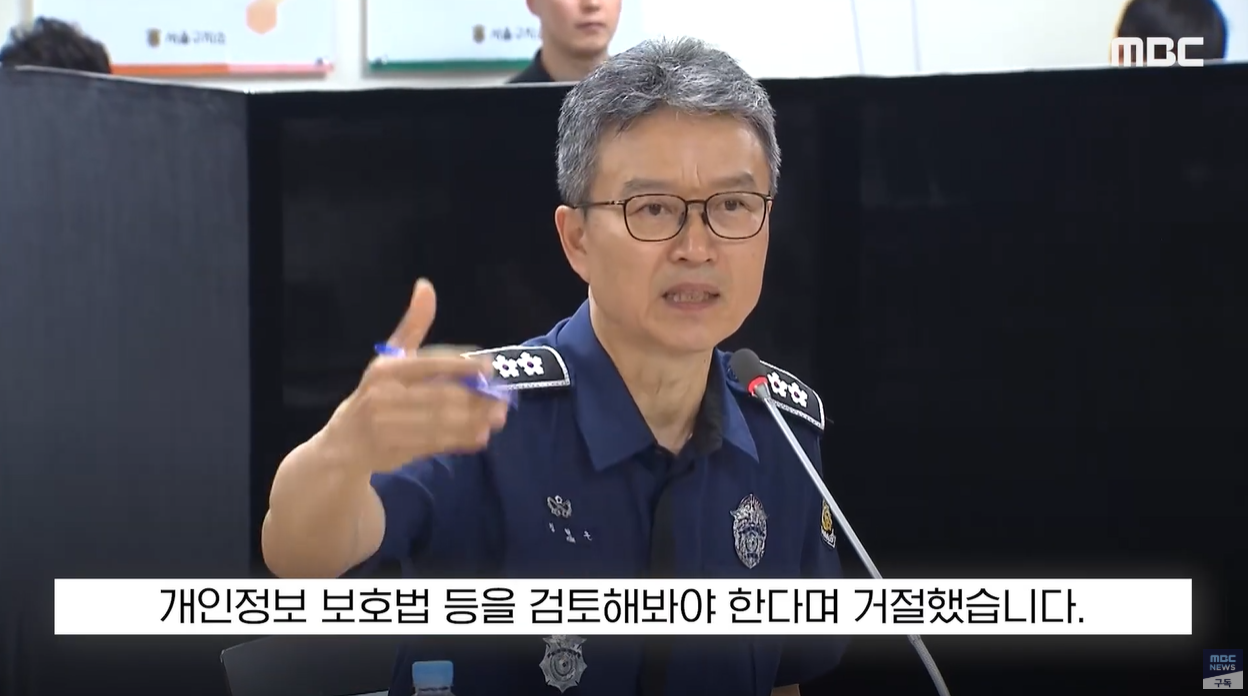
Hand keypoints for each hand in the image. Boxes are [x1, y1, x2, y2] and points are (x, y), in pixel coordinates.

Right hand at [324, 279, 508, 472]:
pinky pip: (433, 445)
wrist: (343, 444)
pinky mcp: (393, 451)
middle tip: (502, 402)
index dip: (461, 365)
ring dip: (473, 422)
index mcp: (385, 369)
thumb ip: (414, 325)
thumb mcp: (391, 357)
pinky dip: (459, 441)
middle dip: (475, 400)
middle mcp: (382, 396)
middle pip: (439, 396)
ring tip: (496, 419)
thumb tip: (426, 284)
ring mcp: (386, 427)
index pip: (429, 364)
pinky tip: (480, 437)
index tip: (489, 367)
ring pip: (440, 423)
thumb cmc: (376, 393)